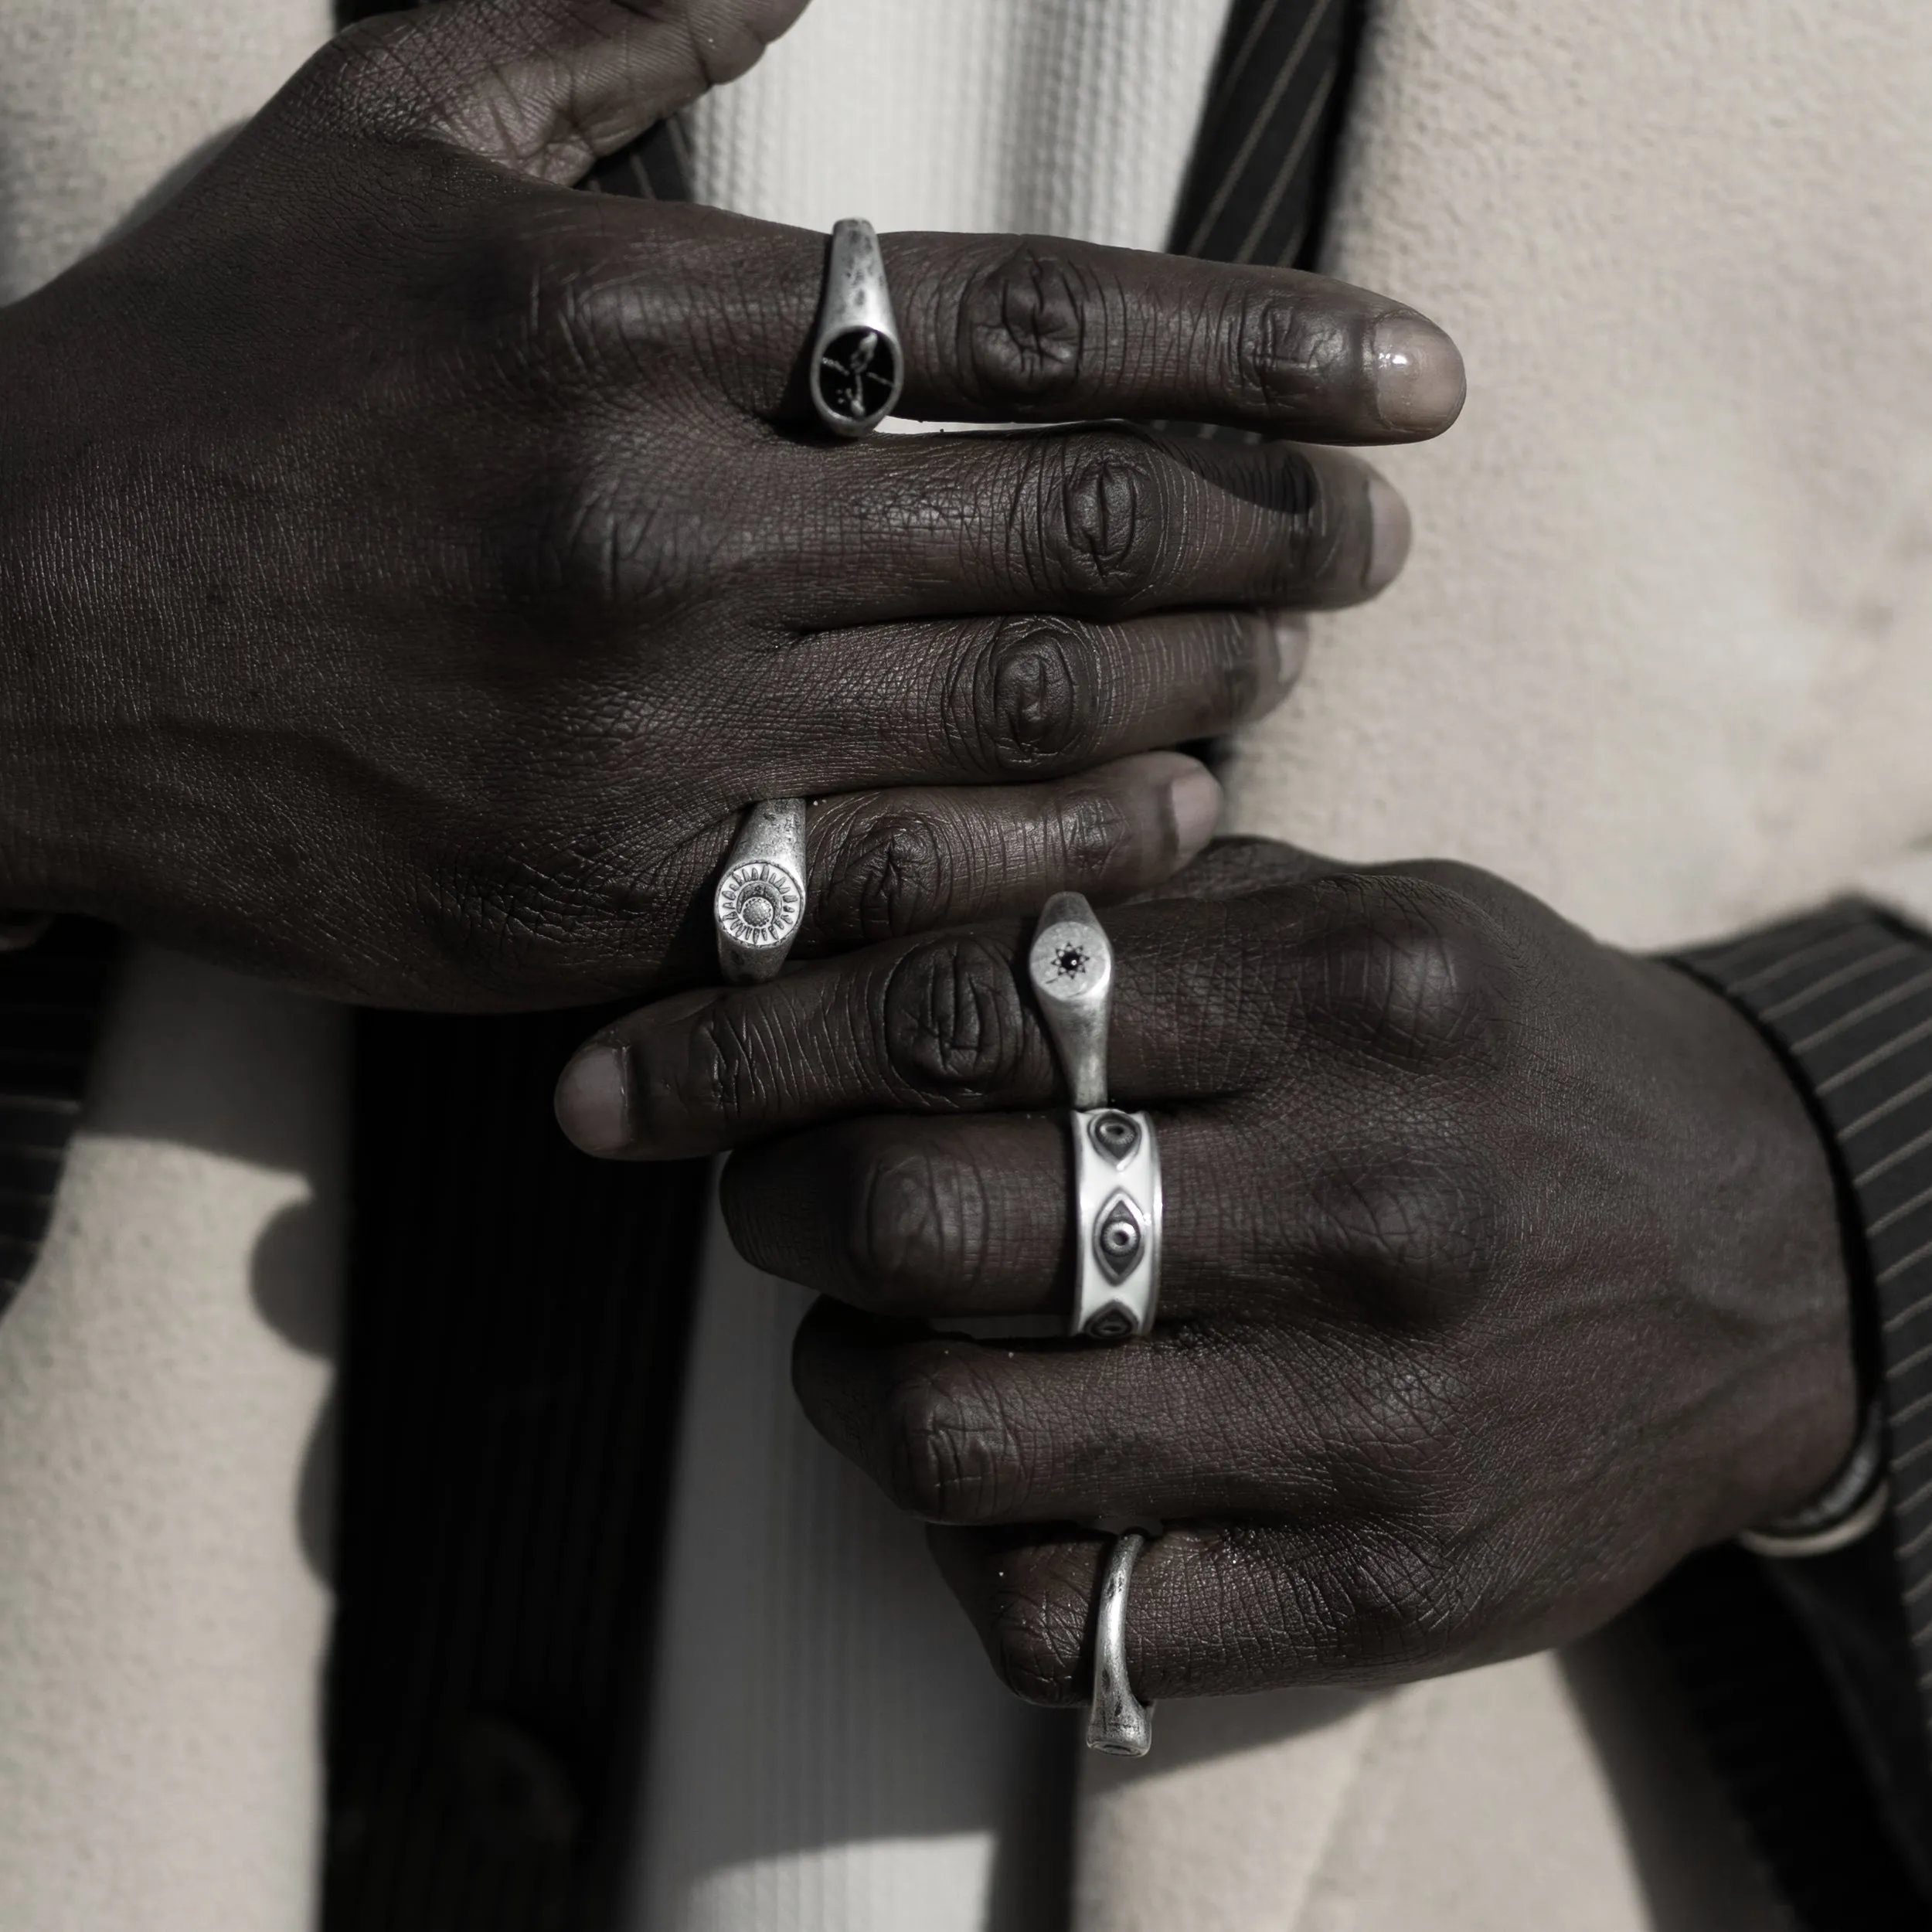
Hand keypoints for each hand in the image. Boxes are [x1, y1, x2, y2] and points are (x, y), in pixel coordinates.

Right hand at [0, 0, 1460, 1006]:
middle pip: (1065, 523)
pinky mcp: (613, 899)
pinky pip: (904, 882)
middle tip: (1386, 528)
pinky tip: (1169, 823)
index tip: (1404, 372)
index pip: (1034, 320)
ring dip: (1198, 682)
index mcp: (626, 318)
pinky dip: (1061, 856)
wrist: (12, 644)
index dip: (1256, 345)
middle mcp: (660, 531)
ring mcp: (644, 737)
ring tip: (1297, 653)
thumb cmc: (204, 385)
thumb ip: (606, 12)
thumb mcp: (383, 126)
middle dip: (1271, 523)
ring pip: (1012, 709)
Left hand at [556, 840, 1856, 1700]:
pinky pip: (1061, 1615)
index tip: (631, 1079)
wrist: (1765, 1256)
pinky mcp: (1378, 1593)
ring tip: (862, 1332)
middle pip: (933, 1222)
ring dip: (841, 1380)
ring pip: (957, 1435)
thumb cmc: (1516, 1060)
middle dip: (778, 1205)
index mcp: (1355, 996)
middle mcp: (1368, 1206)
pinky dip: (961, 1543)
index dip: (750, 1042)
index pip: (966, 1006)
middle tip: (769, 1191)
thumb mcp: (1372, 921)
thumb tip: (870, 928)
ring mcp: (1373, 1424)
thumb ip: (1148, 915)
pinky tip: (991, 1466)